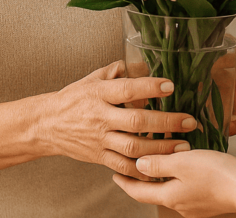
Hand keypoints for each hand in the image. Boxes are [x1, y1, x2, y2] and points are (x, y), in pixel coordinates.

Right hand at [37, 61, 197, 178]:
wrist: (47, 124)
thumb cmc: (74, 99)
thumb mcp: (92, 78)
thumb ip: (117, 71)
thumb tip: (141, 65)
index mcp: (99, 94)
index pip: (127, 89)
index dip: (149, 87)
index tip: (170, 86)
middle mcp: (101, 117)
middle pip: (136, 121)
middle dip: (166, 122)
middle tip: (189, 121)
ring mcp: (100, 139)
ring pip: (133, 147)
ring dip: (161, 148)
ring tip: (182, 145)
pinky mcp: (99, 157)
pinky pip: (123, 166)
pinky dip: (142, 169)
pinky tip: (160, 166)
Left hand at [113, 150, 235, 217]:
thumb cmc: (217, 174)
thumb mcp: (183, 162)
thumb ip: (159, 163)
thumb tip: (138, 165)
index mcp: (169, 197)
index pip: (139, 192)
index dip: (125, 182)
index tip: (114, 174)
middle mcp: (179, 205)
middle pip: (154, 192)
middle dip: (143, 179)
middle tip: (134, 165)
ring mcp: (195, 206)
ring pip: (171, 189)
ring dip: (163, 176)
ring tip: (160, 159)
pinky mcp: (209, 201)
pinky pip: (187, 189)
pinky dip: (180, 178)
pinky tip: (187, 165)